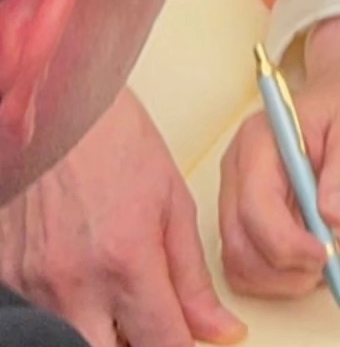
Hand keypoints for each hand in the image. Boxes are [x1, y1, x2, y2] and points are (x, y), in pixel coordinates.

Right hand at [0, 90, 243, 346]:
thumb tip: (220, 330)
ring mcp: (34, 287)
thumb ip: (192, 276)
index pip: (161, 344)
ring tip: (118, 296)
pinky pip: (41, 320)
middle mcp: (74, 284)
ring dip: (102, 332)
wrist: (61, 114)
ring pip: (75, 343)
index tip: (192, 341)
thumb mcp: (172, 203)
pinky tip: (83, 281)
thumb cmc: (119, 146)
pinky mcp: (7, 280)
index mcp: (126, 260)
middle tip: (152, 322)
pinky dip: (68, 312)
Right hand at [218, 15, 339, 297]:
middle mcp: (240, 171)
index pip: (256, 206)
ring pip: (244, 263)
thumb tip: (333, 217)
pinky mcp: (254, 216)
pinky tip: (332, 262)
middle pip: (241, 244)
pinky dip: (291, 276)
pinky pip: (259, 262)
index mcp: (260, 141)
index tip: (330, 255)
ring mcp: (241, 195)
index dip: (288, 243)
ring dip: (290, 281)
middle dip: (288, 270)